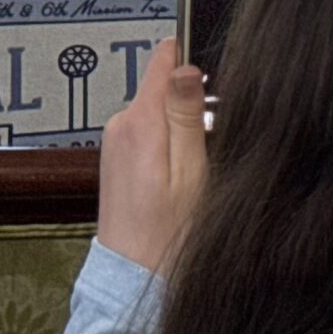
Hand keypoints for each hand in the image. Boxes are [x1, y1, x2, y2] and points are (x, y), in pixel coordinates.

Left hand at [97, 39, 207, 274]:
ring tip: (199, 162)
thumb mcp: (191, 173)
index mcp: (139, 122)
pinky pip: (150, 129)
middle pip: (165, 84)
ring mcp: (116, 140)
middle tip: (214, 138)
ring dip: (183, 124)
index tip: (216, 77)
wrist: (132, 275)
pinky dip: (171, 141)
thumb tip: (186, 67)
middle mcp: (120, 125)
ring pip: (160, 108)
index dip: (195, 59)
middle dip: (195, 100)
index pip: (165, 58)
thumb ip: (186, 116)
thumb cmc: (167, 234)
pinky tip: (181, 173)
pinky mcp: (118, 156)